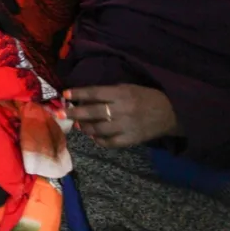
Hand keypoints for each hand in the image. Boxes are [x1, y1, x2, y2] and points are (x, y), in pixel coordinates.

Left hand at [65, 84, 180, 147]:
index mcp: (122, 94)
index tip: (64, 94)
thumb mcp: (127, 88)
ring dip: (84, 127)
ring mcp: (126, 127)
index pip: (95, 93)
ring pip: (98, 129)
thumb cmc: (145, 96)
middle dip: (73, 113)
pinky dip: (98, 140)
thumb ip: (107, 93)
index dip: (78, 94)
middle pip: (92, 112)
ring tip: (78, 124)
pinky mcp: (130, 140)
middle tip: (59, 113)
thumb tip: (83, 98)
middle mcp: (122, 110)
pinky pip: (108, 142)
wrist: (170, 113)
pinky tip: (93, 136)